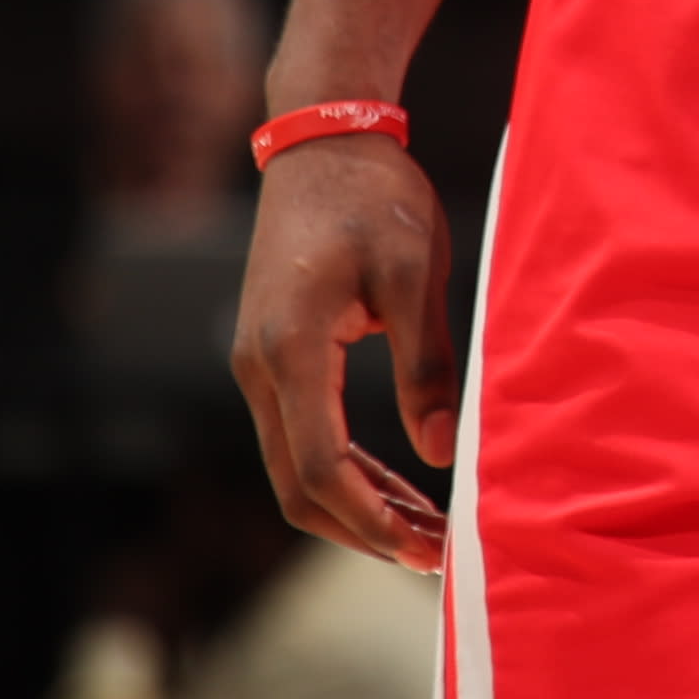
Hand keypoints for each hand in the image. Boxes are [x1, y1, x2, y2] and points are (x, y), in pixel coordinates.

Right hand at [231, 129, 459, 570]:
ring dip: (356, 507)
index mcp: (290, 350)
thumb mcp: (416, 272)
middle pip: (297, 488)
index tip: (429, 548)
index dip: (374, 519)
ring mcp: (256, 365)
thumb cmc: (376, 197)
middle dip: (364, 530)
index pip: (320, 468)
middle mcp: (257, 368)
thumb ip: (426, 364)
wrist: (323, 141)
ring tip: (426, 531)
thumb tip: (441, 450)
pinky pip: (299, 438)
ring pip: (294, 469)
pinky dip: (345, 473)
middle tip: (436, 557)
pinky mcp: (270, 357)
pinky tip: (397, 484)